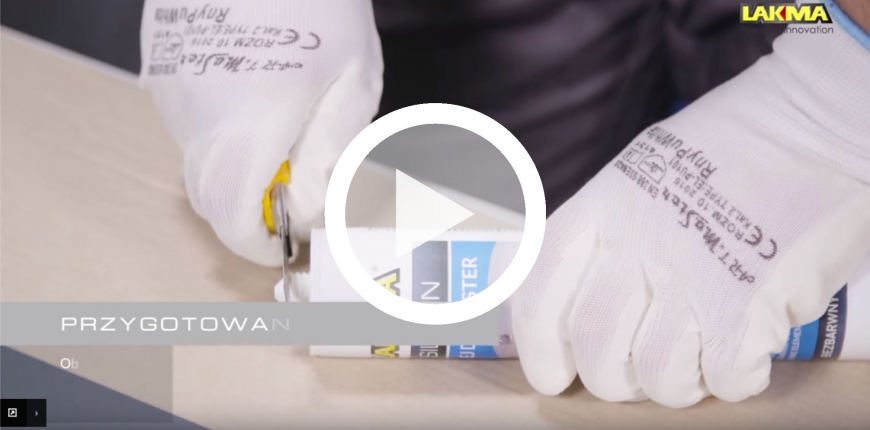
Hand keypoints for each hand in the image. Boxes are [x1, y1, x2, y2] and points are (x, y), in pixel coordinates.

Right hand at [140, 0, 382, 265]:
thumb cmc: (320, 2)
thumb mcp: (352, 80)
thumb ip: (329, 155)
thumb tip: (308, 212)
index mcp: (251, 125)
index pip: (235, 216)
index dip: (257, 245)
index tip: (282, 246)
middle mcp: (199, 116)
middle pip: (209, 198)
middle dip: (247, 215)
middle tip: (286, 201)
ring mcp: (171, 91)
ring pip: (196, 161)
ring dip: (233, 171)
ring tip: (277, 137)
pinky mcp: (161, 68)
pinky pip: (187, 125)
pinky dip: (217, 135)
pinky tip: (251, 100)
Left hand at [512, 20, 869, 406]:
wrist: (810, 123)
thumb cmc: (726, 151)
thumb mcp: (638, 173)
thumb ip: (605, 233)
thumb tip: (584, 296)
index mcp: (600, 210)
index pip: (540, 295)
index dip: (538, 348)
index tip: (551, 375)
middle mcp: (634, 245)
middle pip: (595, 346)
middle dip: (611, 380)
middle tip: (634, 375)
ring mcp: (690, 275)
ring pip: (656, 374)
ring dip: (673, 386)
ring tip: (694, 366)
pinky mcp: (748, 302)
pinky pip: (724, 376)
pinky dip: (733, 380)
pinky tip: (744, 353)